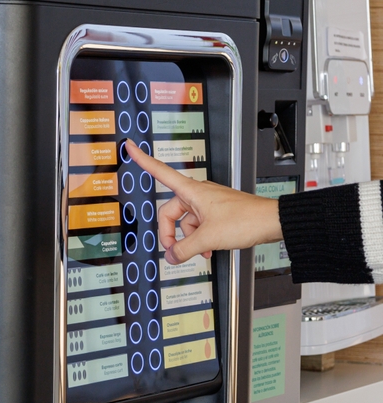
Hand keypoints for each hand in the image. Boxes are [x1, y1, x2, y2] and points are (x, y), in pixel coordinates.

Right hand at [125, 140, 281, 264]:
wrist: (272, 222)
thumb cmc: (246, 219)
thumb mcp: (209, 238)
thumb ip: (184, 249)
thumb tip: (171, 255)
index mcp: (191, 191)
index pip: (160, 171)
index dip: (143, 159)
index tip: (130, 147)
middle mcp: (198, 194)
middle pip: (170, 212)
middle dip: (171, 234)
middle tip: (176, 251)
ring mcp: (208, 203)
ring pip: (186, 222)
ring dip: (190, 239)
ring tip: (202, 251)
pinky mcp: (217, 213)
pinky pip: (199, 226)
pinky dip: (200, 239)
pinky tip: (209, 249)